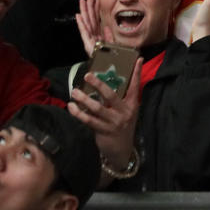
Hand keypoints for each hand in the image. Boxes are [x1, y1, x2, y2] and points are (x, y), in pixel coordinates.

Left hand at [69, 57, 141, 174]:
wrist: (122, 150)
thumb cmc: (122, 127)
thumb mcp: (127, 113)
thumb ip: (120, 100)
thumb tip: (108, 85)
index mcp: (131, 105)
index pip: (135, 86)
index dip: (136, 73)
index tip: (137, 59)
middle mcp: (124, 112)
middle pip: (111, 95)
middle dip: (99, 84)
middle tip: (87, 75)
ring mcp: (114, 122)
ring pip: (97, 108)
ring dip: (84, 99)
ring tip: (74, 92)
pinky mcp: (103, 131)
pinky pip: (89, 121)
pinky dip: (78, 113)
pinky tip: (72, 107)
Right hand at [76, 0, 112, 55]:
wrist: (107, 70)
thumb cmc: (110, 59)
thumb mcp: (112, 45)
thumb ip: (109, 36)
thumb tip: (106, 27)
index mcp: (98, 36)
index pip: (97, 20)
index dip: (96, 10)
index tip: (95, 0)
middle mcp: (93, 37)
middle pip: (90, 19)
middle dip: (89, 7)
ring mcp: (89, 40)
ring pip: (87, 23)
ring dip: (84, 12)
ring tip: (82, 2)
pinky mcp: (88, 44)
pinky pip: (85, 32)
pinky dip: (81, 24)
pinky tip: (79, 16)